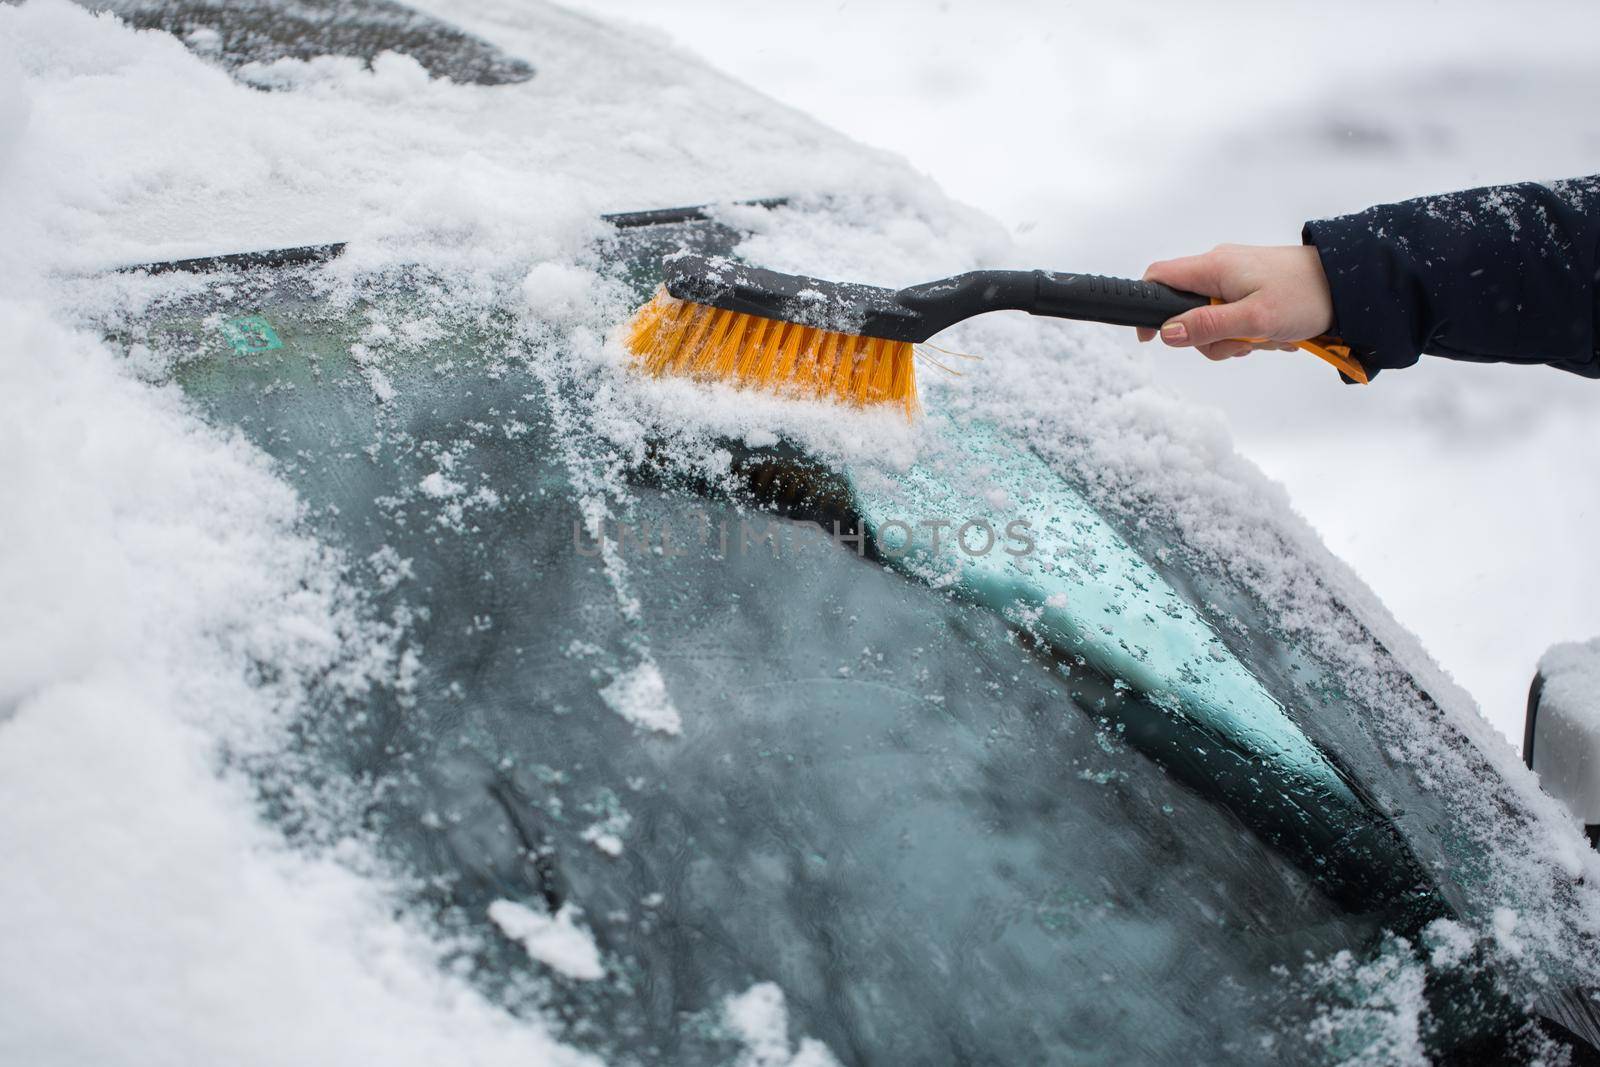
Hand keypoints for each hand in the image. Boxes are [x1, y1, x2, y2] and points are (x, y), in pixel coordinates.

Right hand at [1135, 244, 1333, 360]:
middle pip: (1185, 309)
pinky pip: (1233, 317)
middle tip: (1238, 344)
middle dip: (1207, 337)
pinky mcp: (1252, 289)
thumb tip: (1166, 333)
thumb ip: (1207, 326)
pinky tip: (1272, 333)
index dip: (1147, 308)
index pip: (1158, 277)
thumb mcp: (1254, 319)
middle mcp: (1220, 268)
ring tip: (1265, 337)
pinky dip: (1248, 332)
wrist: (1350, 284)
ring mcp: (1236, 279)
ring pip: (1211, 319)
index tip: (1152, 338)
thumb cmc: (1306, 295)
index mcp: (1213, 267)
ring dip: (1232, 339)